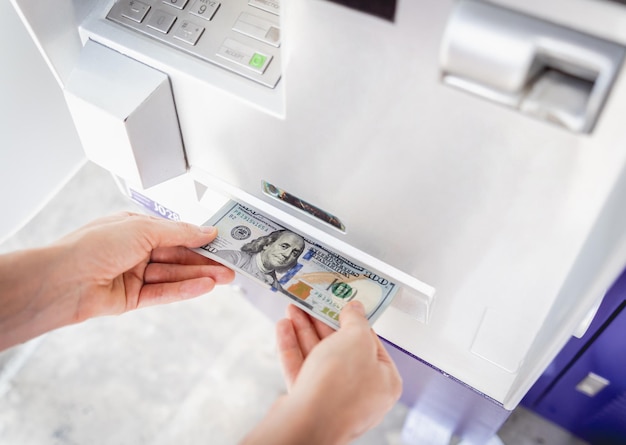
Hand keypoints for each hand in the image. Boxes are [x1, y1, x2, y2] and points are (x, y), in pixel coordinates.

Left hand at [0, 212, 233, 349]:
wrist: (63, 280)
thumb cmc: (93, 247)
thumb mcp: (143, 230)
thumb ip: (179, 233)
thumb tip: (205, 232)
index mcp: (135, 229)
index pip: (175, 233)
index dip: (199, 238)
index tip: (222, 242)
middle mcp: (135, 251)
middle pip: (178, 256)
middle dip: (205, 260)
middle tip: (231, 265)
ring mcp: (134, 276)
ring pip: (174, 275)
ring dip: (200, 276)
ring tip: (226, 277)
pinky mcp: (132, 299)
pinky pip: (164, 293)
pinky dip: (185, 289)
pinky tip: (205, 286)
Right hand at [242, 302, 401, 444]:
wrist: (307, 424)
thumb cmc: (339, 388)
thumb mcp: (357, 340)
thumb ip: (356, 321)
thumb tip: (355, 309)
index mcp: (384, 380)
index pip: (371, 343)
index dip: (355, 320)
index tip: (342, 303)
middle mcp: (361, 392)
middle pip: (341, 348)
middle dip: (322, 322)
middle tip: (312, 303)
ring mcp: (333, 399)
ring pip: (318, 358)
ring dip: (304, 330)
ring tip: (293, 310)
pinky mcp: (309, 403)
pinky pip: (302, 370)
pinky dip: (293, 348)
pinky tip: (284, 329)